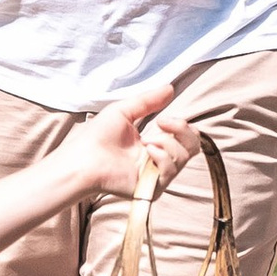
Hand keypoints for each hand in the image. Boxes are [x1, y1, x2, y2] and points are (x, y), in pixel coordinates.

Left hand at [62, 79, 195, 199]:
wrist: (84, 159)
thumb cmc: (97, 136)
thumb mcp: (125, 110)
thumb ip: (149, 100)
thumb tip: (171, 87)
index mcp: (153, 144)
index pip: (185, 137)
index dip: (182, 125)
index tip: (164, 117)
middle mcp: (158, 160)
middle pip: (193, 147)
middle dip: (183, 130)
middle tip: (162, 122)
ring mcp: (156, 175)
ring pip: (184, 156)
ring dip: (167, 143)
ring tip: (146, 141)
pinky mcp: (153, 188)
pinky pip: (172, 170)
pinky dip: (162, 157)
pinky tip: (147, 152)